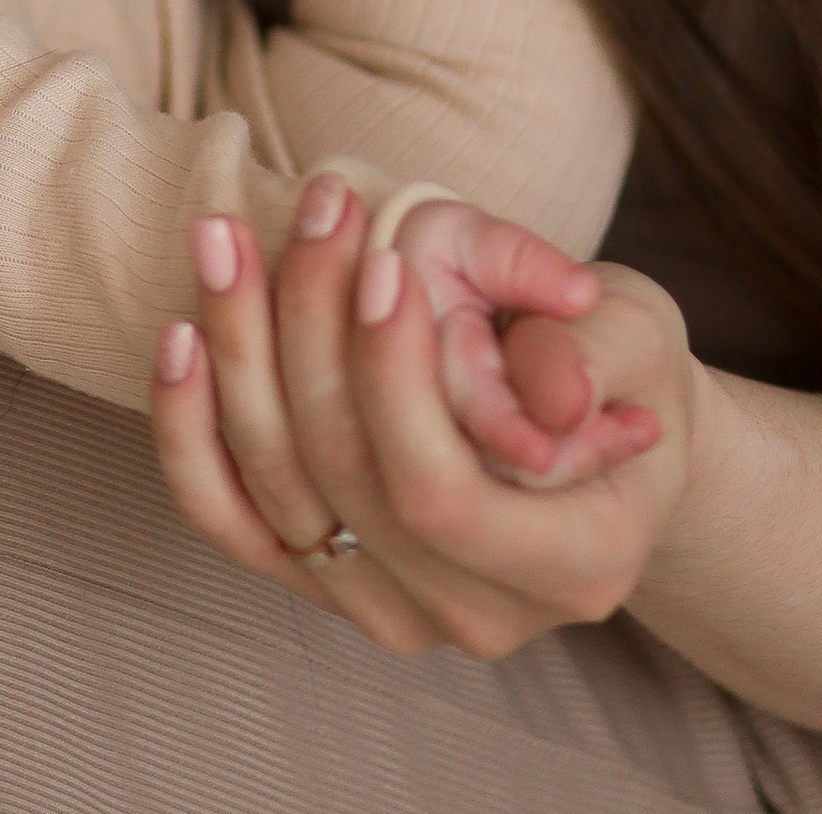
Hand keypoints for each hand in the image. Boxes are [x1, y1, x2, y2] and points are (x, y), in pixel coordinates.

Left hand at [151, 192, 695, 658]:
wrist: (591, 428)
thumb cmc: (618, 368)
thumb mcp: (640, 339)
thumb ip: (598, 355)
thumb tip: (553, 385)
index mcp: (575, 566)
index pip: (443, 495)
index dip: (395, 380)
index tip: (382, 262)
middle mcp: (476, 614)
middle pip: (347, 478)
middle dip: (310, 328)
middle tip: (309, 207)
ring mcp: (391, 609)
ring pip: (278, 489)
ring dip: (238, 351)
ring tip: (225, 234)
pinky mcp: (323, 580)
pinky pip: (228, 518)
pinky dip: (190, 430)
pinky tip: (180, 334)